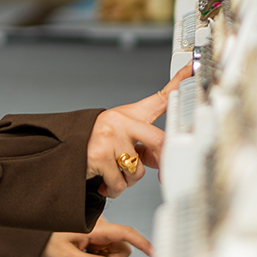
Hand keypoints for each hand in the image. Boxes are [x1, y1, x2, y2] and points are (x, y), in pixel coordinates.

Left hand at [40, 217, 153, 256]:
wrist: (30, 227)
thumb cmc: (45, 239)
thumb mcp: (68, 256)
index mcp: (95, 227)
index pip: (126, 233)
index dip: (143, 243)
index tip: (155, 253)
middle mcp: (98, 223)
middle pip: (121, 243)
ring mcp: (95, 225)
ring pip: (113, 244)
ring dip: (105, 255)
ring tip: (83, 254)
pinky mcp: (91, 228)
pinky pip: (104, 243)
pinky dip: (99, 251)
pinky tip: (83, 250)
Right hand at [86, 64, 192, 197]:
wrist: (62, 149)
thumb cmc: (93, 143)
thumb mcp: (119, 138)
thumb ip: (142, 146)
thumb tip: (161, 163)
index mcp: (129, 115)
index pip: (160, 98)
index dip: (179, 81)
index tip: (193, 67)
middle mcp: (121, 122)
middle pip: (158, 141)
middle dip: (162, 161)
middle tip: (163, 174)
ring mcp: (110, 137)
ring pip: (137, 170)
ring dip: (127, 181)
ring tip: (114, 174)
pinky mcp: (99, 156)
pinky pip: (120, 183)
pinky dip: (113, 189)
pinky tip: (103, 182)